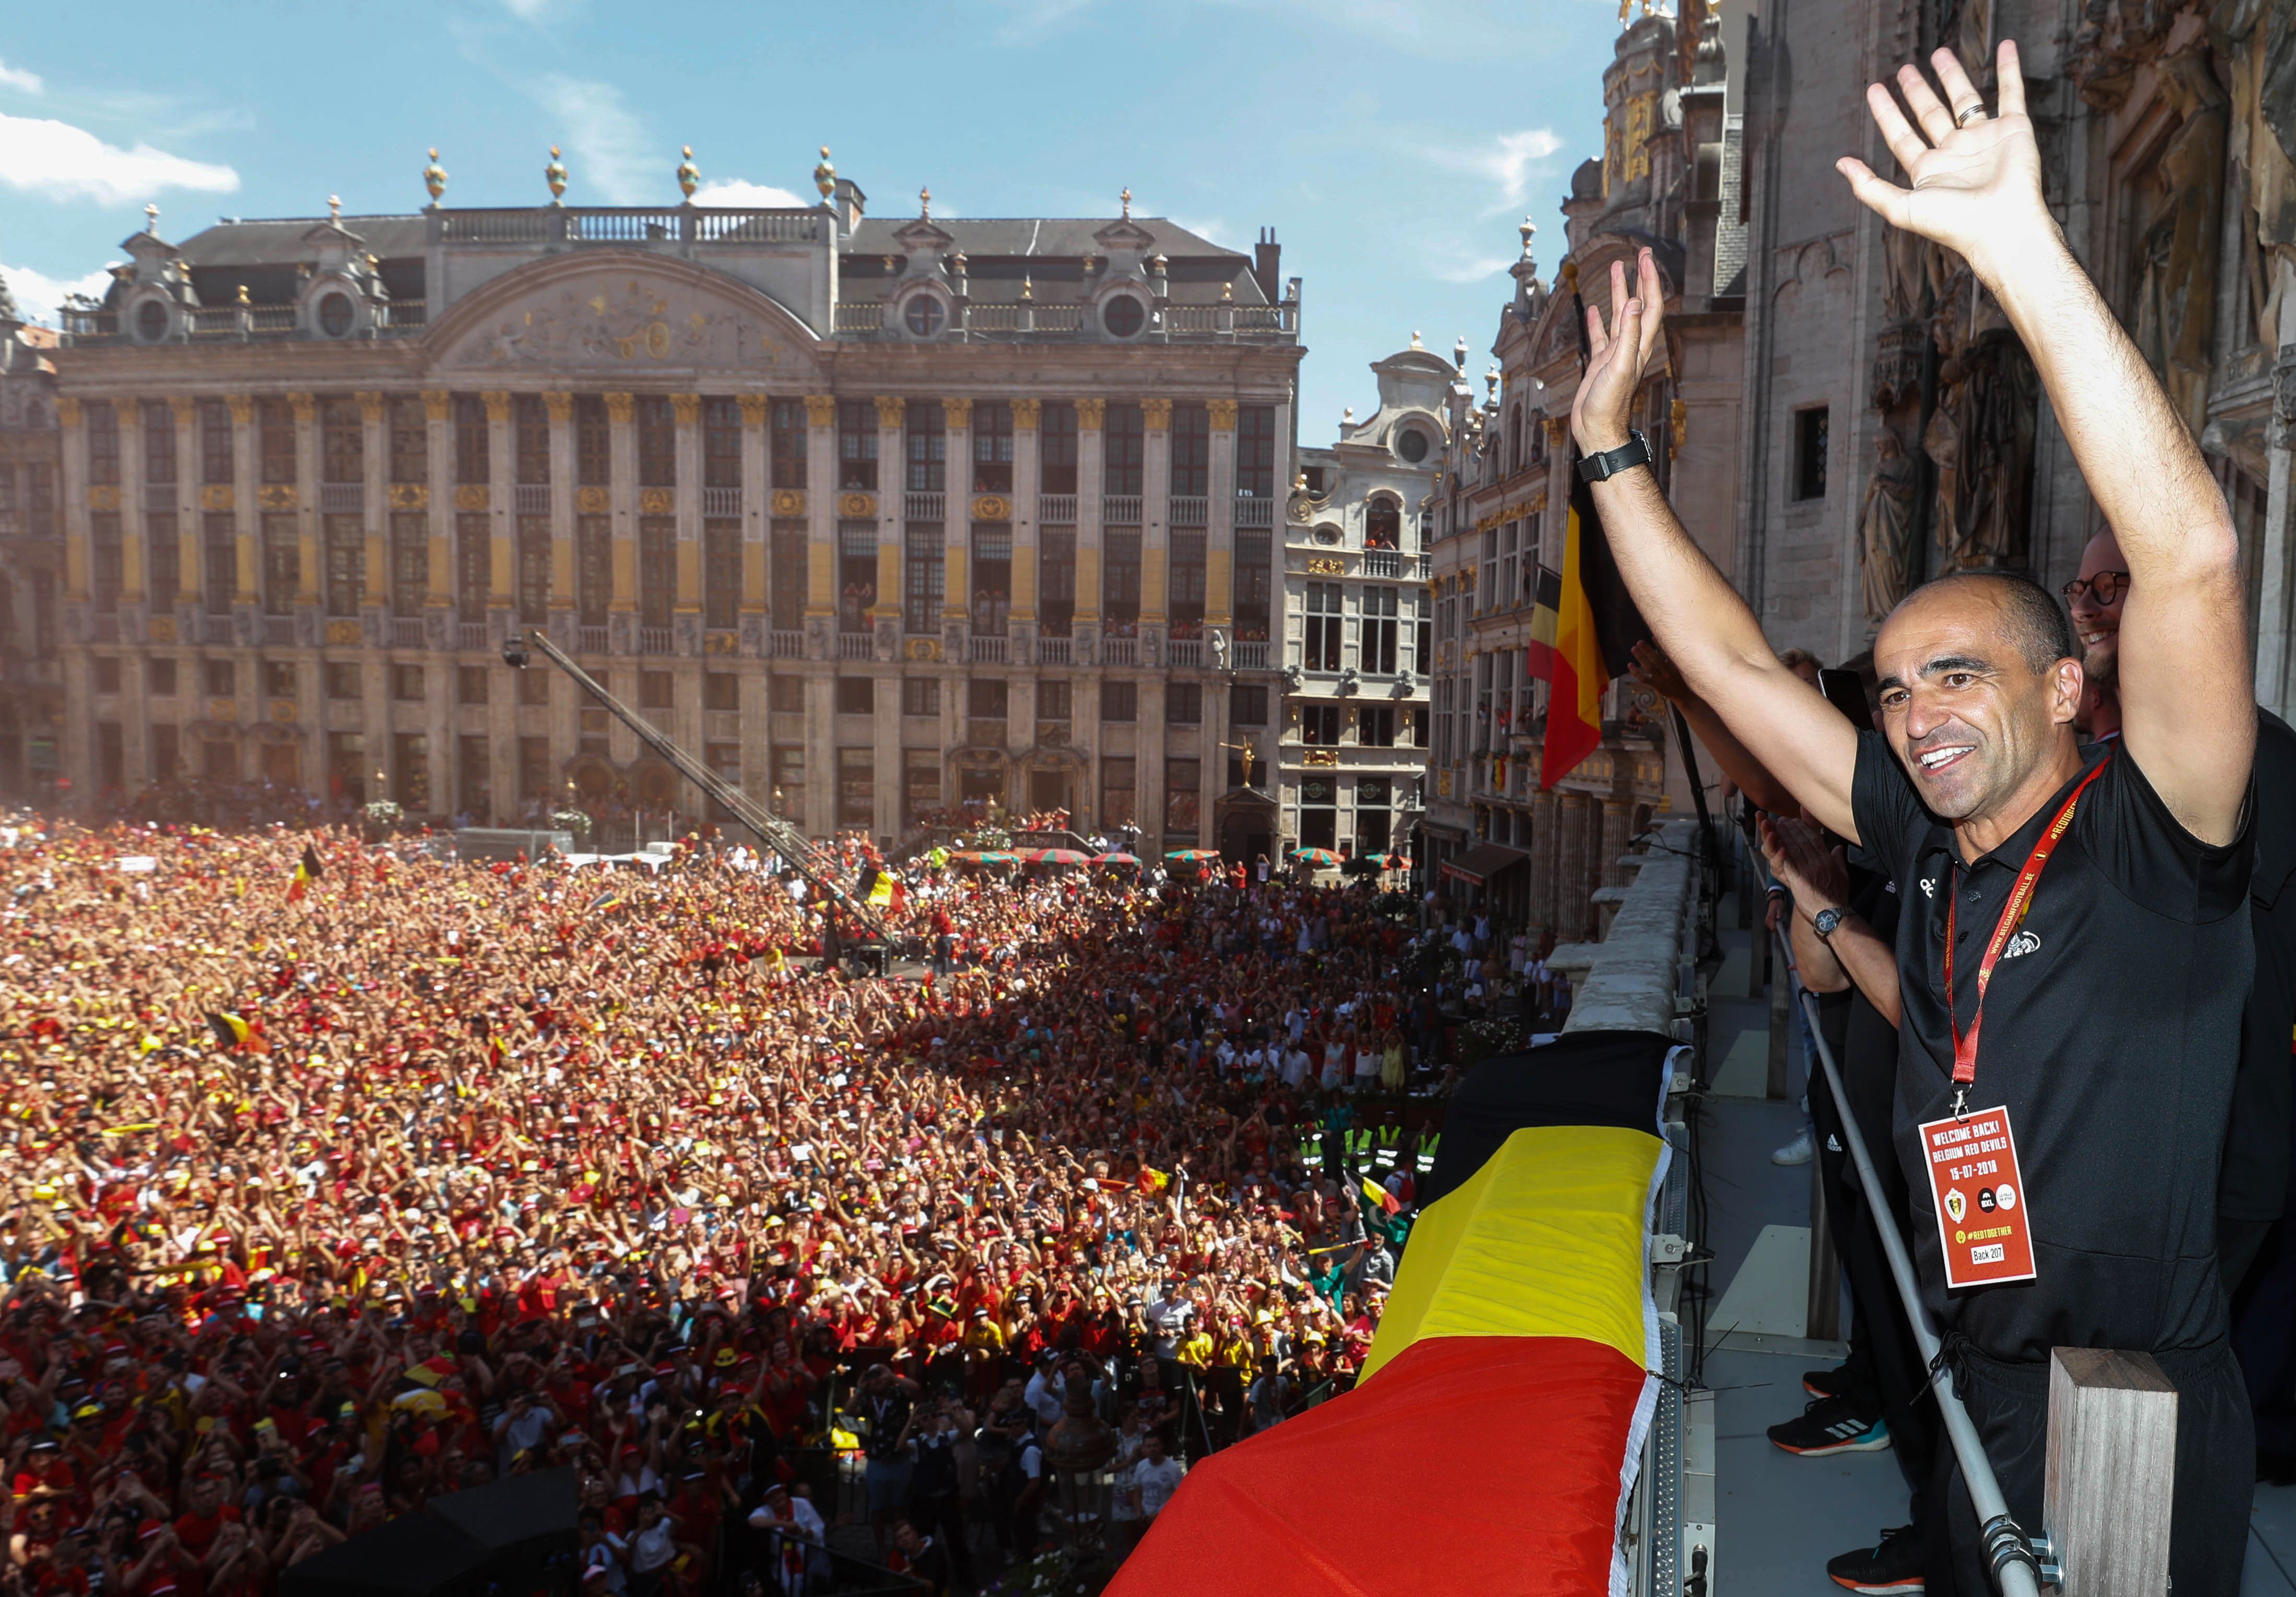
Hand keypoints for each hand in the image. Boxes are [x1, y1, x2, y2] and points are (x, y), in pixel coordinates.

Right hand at [1568, 248, 1665, 454]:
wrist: (1596, 430)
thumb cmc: (1608, 404)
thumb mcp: (1618, 366)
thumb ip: (1627, 335)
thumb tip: (1633, 302)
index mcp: (1639, 344)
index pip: (1650, 304)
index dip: (1649, 279)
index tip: (1644, 257)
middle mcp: (1631, 345)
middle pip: (1638, 304)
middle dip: (1639, 278)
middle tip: (1638, 253)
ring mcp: (1616, 353)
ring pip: (1619, 315)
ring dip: (1619, 292)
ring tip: (1616, 270)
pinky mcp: (1601, 363)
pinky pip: (1601, 335)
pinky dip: (1598, 320)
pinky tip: (1594, 309)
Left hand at [1626, 640, 1689, 705]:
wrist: (1684, 695)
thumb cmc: (1681, 677)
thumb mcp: (1680, 666)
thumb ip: (1671, 656)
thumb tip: (1659, 641)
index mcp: (1675, 665)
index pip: (1666, 653)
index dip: (1659, 645)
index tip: (1652, 637)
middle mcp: (1668, 672)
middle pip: (1656, 659)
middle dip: (1647, 650)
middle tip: (1639, 642)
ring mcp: (1661, 679)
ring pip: (1649, 667)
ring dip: (1641, 657)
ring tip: (1633, 648)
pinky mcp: (1656, 685)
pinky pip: (1643, 678)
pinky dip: (1636, 672)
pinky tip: (1629, 664)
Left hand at [1759, 815, 1850, 914]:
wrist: (1833, 915)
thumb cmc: (1838, 897)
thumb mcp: (1843, 875)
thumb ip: (1838, 859)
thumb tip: (1838, 847)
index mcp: (1828, 860)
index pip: (1814, 839)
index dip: (1803, 828)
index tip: (1796, 821)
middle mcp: (1818, 863)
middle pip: (1802, 841)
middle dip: (1791, 828)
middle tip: (1782, 820)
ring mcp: (1808, 871)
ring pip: (1794, 848)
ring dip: (1784, 836)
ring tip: (1776, 826)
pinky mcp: (1798, 881)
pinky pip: (1788, 863)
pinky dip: (1781, 852)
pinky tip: (1775, 843)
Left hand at [1836, 40, 2058, 289]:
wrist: (2001, 226)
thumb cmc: (1953, 224)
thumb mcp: (1900, 207)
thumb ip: (1868, 187)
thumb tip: (1840, 163)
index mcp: (1928, 171)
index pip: (1900, 135)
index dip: (1886, 113)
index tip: (1875, 89)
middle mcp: (1954, 153)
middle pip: (1930, 114)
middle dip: (1917, 92)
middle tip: (1904, 69)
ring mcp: (1983, 140)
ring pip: (1964, 100)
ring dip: (1952, 76)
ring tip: (1939, 53)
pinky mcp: (2013, 130)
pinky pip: (2011, 93)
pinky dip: (2009, 69)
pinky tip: (2005, 47)